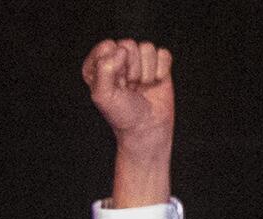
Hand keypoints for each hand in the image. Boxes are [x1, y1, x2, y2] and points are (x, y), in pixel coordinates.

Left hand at [82, 38, 173, 154]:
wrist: (147, 129)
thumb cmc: (122, 114)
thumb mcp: (103, 95)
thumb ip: (104, 68)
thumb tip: (121, 50)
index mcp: (99, 64)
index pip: (107, 46)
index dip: (114, 65)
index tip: (116, 84)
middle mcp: (118, 59)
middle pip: (128, 44)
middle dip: (131, 69)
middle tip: (130, 87)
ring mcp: (139, 60)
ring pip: (147, 47)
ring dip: (146, 72)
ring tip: (141, 87)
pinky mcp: (158, 63)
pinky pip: (163, 53)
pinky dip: (162, 70)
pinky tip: (155, 83)